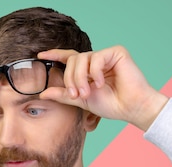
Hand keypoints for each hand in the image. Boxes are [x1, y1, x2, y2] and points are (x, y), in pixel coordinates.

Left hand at [38, 46, 168, 130]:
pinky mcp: (117, 52)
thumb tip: (43, 93)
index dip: (55, 55)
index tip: (41, 55)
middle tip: (76, 95)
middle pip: (73, 60)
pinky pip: (96, 58)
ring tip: (88, 93)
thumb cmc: (111, 105)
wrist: (130, 108)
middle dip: (70, 79)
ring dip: (80, 78)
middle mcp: (96, 61)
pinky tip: (102, 84)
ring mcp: (106, 55)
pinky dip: (95, 73)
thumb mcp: (82, 100)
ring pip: (82, 58)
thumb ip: (64, 95)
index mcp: (88, 70)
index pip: (69, 58)